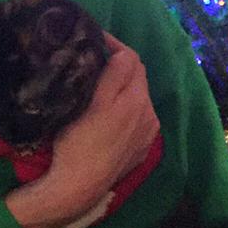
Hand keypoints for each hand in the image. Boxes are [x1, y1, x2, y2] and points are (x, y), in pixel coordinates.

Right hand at [7, 37, 158, 227]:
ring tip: (102, 88)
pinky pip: (139, 119)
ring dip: (125, 88)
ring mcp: (148, 133)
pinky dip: (128, 109)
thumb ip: (112, 75)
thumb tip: (121, 51)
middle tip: (95, 61)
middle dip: (120, 66)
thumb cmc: (79, 143)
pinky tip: (110, 116)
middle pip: (138, 78)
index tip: (95, 41)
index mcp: (136, 99)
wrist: (80, 186)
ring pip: (139, 98)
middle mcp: (149, 114)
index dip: (114, 44)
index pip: (132, 58)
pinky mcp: (142, 148)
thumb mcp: (90, 103)